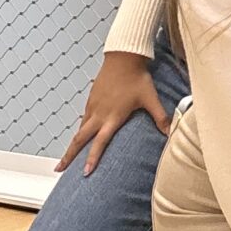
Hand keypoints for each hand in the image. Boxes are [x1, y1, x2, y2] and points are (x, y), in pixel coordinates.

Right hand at [60, 49, 166, 174]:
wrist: (123, 58)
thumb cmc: (137, 78)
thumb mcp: (150, 98)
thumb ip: (160, 117)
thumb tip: (171, 132)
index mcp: (112, 117)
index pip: (100, 142)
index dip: (92, 158)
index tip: (85, 172)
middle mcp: (99, 114)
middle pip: (79, 139)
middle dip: (68, 155)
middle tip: (59, 170)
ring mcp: (92, 106)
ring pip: (79, 129)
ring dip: (72, 144)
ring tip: (67, 157)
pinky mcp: (91, 99)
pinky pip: (83, 118)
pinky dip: (79, 130)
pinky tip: (81, 134)